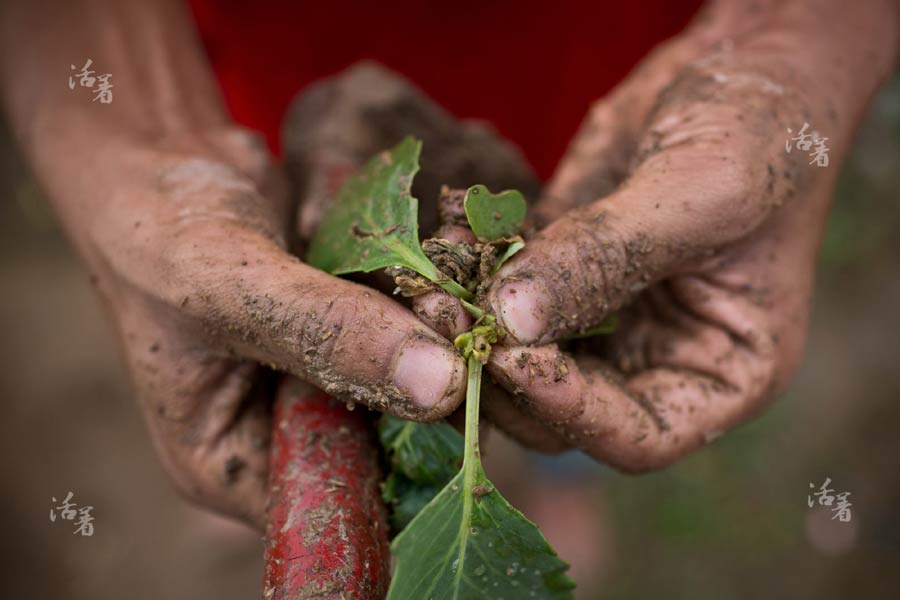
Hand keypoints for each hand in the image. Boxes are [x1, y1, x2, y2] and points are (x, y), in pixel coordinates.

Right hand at [0, 0, 468, 530]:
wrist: (161, 159)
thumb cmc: (159, 227)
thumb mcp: (232, 282)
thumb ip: (328, 332)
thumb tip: (441, 387)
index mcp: (232, 463)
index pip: (340, 504)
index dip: (407, 464)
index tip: (456, 392)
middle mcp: (281, 436)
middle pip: (383, 450)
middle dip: (427, 393)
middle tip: (460, 327)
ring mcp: (314, 386)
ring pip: (403, 390)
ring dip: (435, 342)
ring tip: (451, 292)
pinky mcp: (341, 340)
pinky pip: (401, 341)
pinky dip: (425, 308)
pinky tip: (445, 270)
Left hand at [416, 0, 898, 469]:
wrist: (745, 64)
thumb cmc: (760, 133)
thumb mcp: (699, 195)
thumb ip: (608, 258)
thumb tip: (511, 318)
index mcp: (719, 375)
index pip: (635, 437)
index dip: (570, 411)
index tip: (510, 359)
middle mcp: (656, 361)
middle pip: (561, 407)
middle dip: (501, 369)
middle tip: (445, 320)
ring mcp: (604, 319)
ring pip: (521, 353)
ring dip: (471, 321)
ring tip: (431, 282)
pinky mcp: (563, 273)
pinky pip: (506, 290)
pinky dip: (473, 267)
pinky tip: (449, 230)